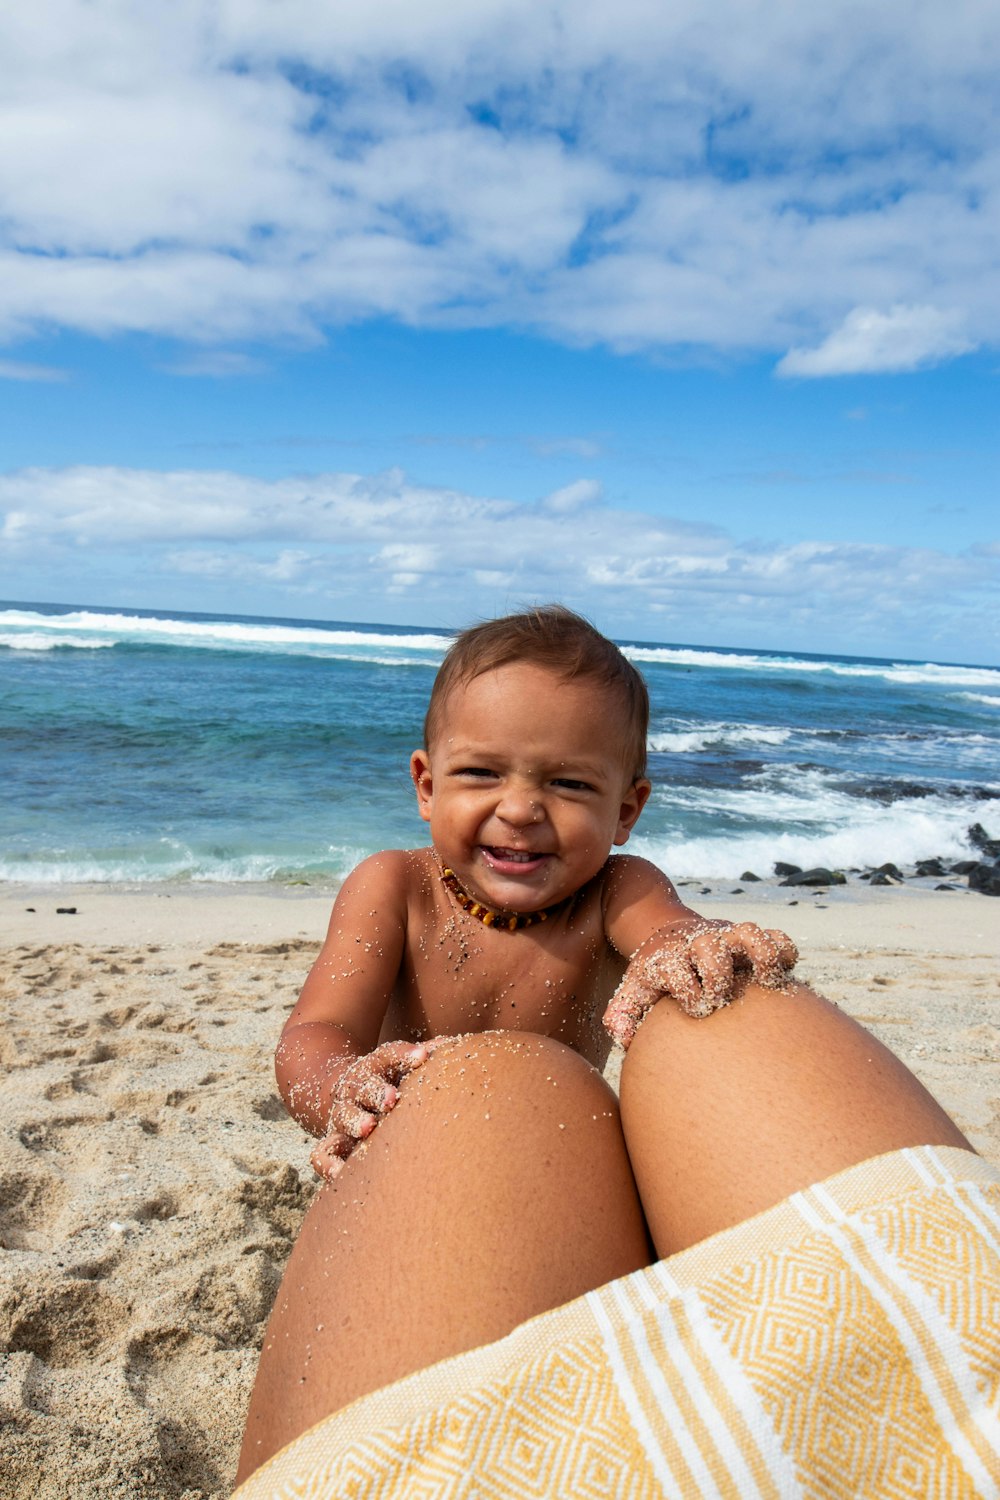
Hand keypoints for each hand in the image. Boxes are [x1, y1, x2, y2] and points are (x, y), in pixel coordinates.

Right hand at [310, 1038, 450, 1180]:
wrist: (346, 1093)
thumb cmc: (387, 1080)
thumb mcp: (400, 1065)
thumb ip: (422, 1056)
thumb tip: (449, 1045)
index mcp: (375, 1068)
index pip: (387, 1056)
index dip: (404, 1056)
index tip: (422, 1057)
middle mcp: (355, 1090)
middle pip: (363, 1087)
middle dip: (376, 1092)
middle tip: (391, 1099)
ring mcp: (342, 1116)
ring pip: (342, 1116)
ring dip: (354, 1121)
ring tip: (368, 1128)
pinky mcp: (333, 1143)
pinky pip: (322, 1154)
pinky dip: (328, 1163)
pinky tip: (342, 1173)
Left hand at [603, 922, 797, 1046]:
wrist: (669, 935)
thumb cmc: (656, 977)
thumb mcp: (634, 991)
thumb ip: (622, 1015)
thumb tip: (624, 1036)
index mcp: (669, 958)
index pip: (674, 968)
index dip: (686, 989)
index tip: (695, 1007)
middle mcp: (698, 945)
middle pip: (709, 948)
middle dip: (716, 975)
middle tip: (719, 997)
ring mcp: (727, 939)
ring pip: (749, 932)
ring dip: (759, 955)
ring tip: (762, 981)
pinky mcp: (752, 939)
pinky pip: (777, 938)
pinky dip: (783, 953)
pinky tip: (779, 978)